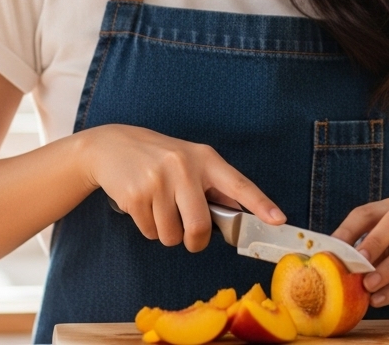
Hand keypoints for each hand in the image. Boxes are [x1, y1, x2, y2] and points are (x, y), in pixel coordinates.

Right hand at [77, 124, 285, 252]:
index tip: (278, 220)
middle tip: (190, 238)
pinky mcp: (135, 195)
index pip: (238, 184)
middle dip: (195, 241)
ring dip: (167, 233)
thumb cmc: (157, 157)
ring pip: (172, 236)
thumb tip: (240, 214)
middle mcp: (183, 167)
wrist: (110, 146)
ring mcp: (158, 181)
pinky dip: (148, 228)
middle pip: (200, 226)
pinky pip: (150, 232)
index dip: (260, 204)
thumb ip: (213, 186)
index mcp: (204, 158)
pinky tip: (143, 206)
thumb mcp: (189, 161)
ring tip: (159, 208)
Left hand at [331, 199, 388, 309]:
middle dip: (376, 239)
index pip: (367, 212)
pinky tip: (378, 300)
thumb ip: (356, 252)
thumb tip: (325, 261)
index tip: (331, 249)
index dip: (348, 229)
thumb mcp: (376, 251)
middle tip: (358, 260)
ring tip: (368, 285)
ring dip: (388, 268)